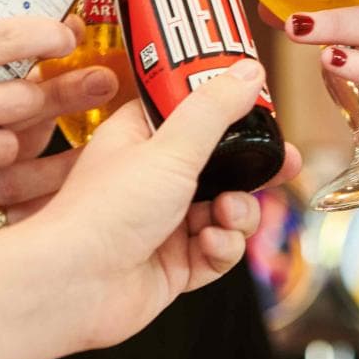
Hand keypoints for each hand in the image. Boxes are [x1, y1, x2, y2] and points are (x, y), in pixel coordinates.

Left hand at [38, 60, 301, 349]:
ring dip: (238, 213)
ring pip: (228, 210)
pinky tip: (209, 245)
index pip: (195, 113)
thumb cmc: (104, 212)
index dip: (231, 112)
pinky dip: (222, 248)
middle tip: (285, 164)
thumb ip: (214, 110)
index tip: (264, 111)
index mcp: (142, 139)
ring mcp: (165, 224)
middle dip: (254, 169)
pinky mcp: (174, 265)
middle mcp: (154, 179)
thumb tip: (249, 72)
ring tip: (225, 215)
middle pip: (222, 165)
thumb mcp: (169, 148)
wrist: (74, 286)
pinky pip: (218, 251)